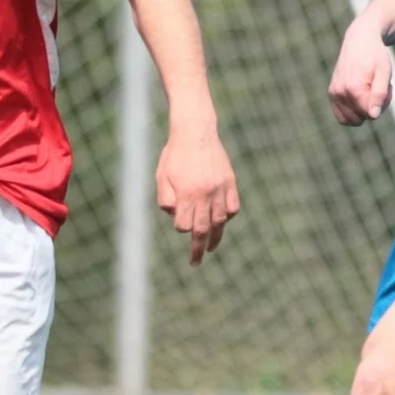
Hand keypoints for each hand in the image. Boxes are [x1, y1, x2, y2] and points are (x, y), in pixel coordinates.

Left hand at [156, 128, 240, 265]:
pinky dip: (227, 216)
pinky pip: (232, 208)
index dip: (181, 228)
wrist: (195, 131)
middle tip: (195, 263)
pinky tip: (221, 220)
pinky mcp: (230, 182)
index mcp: (186, 193)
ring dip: (215, 237)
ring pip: (220, 221)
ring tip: (211, 248)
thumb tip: (176, 219)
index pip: (184, 225)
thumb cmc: (174, 155)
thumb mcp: (162, 177)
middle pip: (203, 230)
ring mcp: (220, 189)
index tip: (180, 226)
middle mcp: (205, 194)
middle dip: (198, 249)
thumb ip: (166, 200)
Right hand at [328, 17, 392, 125]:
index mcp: (353, 87)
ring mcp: (334, 93)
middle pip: (362, 118)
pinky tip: (360, 95)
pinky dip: (353, 111)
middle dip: (374, 107)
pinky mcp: (332, 93)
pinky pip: (342, 117)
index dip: (383, 103)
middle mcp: (340, 92)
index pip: (371, 114)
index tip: (387, 87)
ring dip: (363, 110)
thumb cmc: (375, 55)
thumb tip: (373, 116)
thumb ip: (380, 95)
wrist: (360, 39)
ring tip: (369, 91)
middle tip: (379, 87)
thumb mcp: (385, 73)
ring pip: (352, 120)